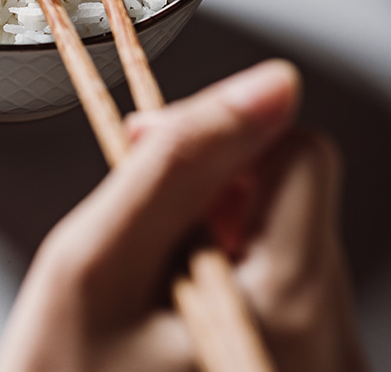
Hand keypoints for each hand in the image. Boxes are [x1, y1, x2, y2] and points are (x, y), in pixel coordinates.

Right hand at [0, 61, 367, 371]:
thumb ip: (180, 162)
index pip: (302, 152)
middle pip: (297, 199)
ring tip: (154, 290)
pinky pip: (288, 296)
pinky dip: (232, 283)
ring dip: (219, 239)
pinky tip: (178, 318)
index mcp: (290, 319)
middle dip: (216, 195)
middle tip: (140, 237)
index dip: (221, 141)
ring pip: (290, 242)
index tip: (159, 164)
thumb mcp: (93, 264)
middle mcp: (336, 354)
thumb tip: (268, 85)